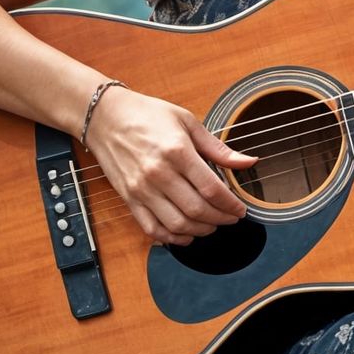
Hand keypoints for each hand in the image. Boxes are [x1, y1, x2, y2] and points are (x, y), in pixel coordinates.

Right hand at [83, 86, 257, 246]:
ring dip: (200, 230)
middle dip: (221, 219)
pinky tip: (186, 234)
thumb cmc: (147, 115)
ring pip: (177, 224)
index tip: (241, 209)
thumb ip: (218, 148)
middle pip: (197, 210)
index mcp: (177, 152)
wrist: (105, 117)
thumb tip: (249, 162)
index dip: (231, 204)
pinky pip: (152, 229)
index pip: (211, 189)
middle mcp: (158, 173)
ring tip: (212, 225)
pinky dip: (172, 238)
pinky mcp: (129, 199)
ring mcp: (141, 189)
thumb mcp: (187, 122)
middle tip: (231, 218)